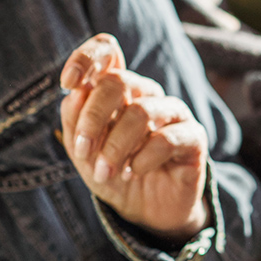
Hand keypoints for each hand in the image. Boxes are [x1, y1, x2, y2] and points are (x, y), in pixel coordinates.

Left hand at [59, 34, 209, 239]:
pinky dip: (142, 159)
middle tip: (82, 151)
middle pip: (118, 81)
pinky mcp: (193, 137)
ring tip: (105, 173)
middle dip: (93, 118)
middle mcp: (145, 93)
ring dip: (114, 147)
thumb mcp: (82, 152)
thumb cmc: (112, 173)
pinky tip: (132, 172)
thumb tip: (75, 93)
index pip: (107, 50)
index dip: (86, 58)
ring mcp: (172, 112)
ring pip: (140, 112)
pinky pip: (166, 139)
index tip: (67, 83)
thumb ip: (74, 121)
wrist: (144, 211)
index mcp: (117, 89)